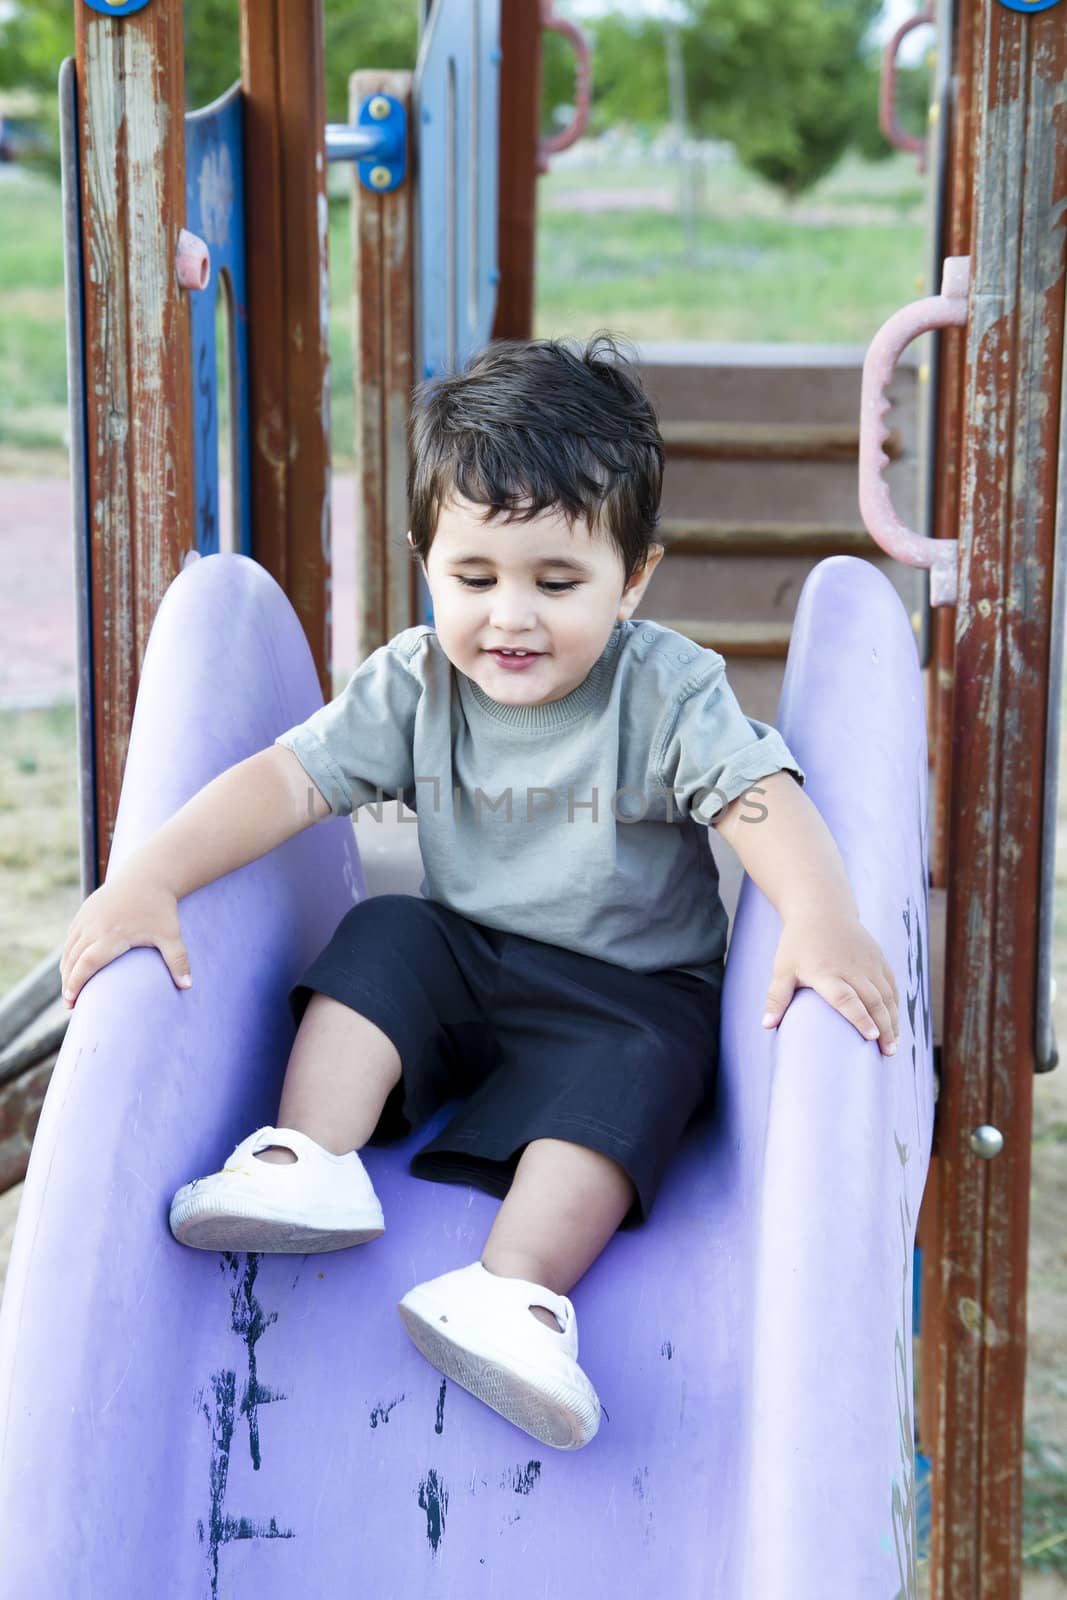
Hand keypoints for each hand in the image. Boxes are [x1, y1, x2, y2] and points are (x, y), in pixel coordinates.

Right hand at [60, 868, 191, 1008]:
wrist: (148, 875)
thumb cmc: (160, 908)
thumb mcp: (171, 935)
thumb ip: (178, 961)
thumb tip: (188, 986)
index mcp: (113, 934)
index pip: (88, 963)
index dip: (77, 982)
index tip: (72, 1000)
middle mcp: (95, 926)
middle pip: (74, 959)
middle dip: (69, 982)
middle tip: (70, 1004)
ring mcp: (87, 917)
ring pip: (69, 948)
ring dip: (66, 969)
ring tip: (69, 990)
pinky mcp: (84, 911)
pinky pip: (71, 936)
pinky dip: (68, 953)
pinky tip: (71, 967)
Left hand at [761, 913, 899, 1055]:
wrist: (822, 909)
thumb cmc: (798, 943)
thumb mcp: (782, 968)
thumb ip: (777, 997)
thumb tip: (766, 1025)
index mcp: (826, 972)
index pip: (846, 998)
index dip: (860, 1018)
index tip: (871, 1037)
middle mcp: (851, 968)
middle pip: (873, 1001)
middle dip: (884, 1028)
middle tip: (888, 1052)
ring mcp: (868, 962)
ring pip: (886, 995)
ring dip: (893, 1020)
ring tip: (894, 1045)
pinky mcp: (878, 958)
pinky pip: (891, 985)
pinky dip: (896, 1005)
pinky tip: (896, 1022)